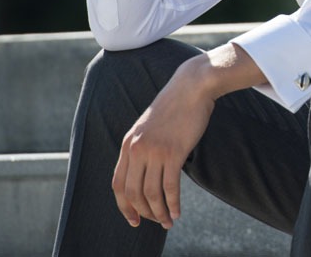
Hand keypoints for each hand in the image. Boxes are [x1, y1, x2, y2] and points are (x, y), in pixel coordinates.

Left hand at [111, 60, 214, 229]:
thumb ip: (142, 146)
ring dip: (159, 212)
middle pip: (133, 192)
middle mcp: (136, 149)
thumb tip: (145, 171)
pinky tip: (177, 212)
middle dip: (143, 212)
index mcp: (128, 144)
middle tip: (155, 222)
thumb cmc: (175, 106)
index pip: (118, 184)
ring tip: (167, 221)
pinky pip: (169, 187)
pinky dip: (172, 203)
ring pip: (151, 193)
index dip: (124, 206)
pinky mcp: (173, 152)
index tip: (133, 219)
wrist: (192, 87)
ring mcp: (154, 151)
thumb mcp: (149, 127)